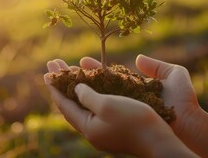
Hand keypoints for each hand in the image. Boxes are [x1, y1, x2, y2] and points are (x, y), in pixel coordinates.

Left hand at [44, 57, 197, 156]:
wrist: (160, 141)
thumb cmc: (134, 121)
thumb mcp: (107, 104)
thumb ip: (87, 96)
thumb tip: (76, 88)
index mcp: (87, 127)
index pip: (64, 104)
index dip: (55, 87)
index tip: (47, 72)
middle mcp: (92, 131)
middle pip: (71, 104)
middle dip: (62, 84)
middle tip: (54, 66)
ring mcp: (103, 132)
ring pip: (83, 106)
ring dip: (75, 88)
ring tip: (69, 72)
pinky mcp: (113, 129)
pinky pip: (94, 109)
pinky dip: (89, 95)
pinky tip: (91, 87)